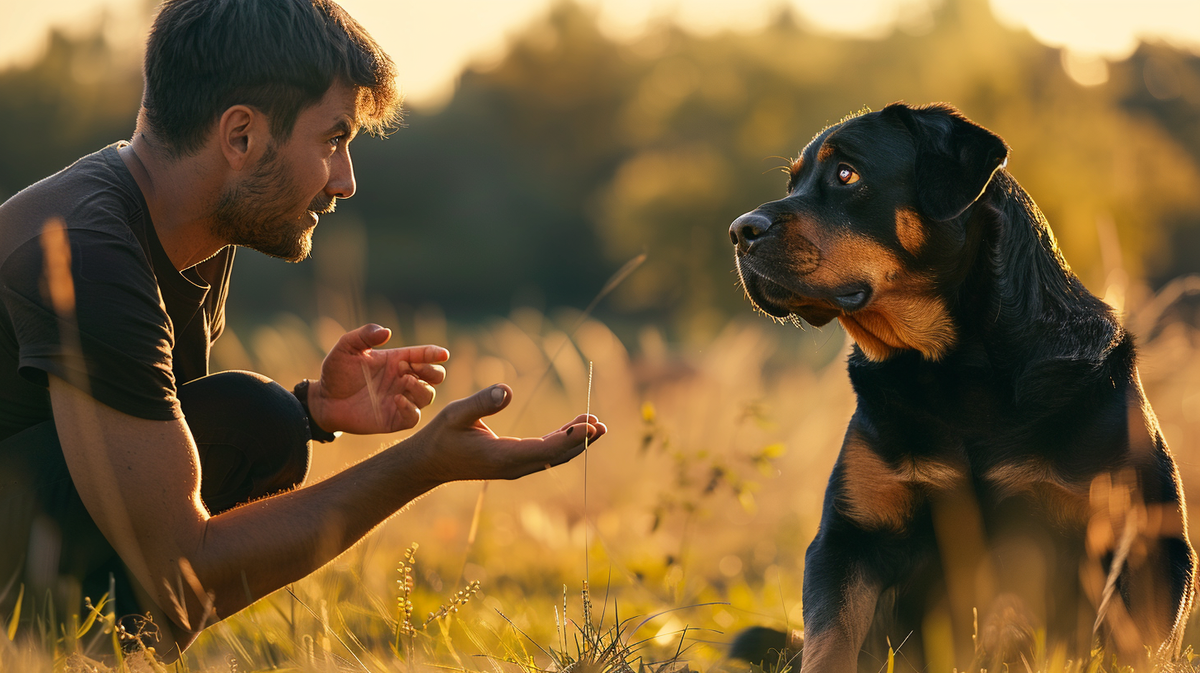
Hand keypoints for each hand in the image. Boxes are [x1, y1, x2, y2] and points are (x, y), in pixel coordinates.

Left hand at [309, 324, 448, 433]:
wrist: (324, 400)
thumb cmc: (336, 372)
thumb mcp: (347, 347)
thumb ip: (365, 335)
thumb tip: (386, 331)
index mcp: (397, 360)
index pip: (424, 355)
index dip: (435, 353)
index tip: (442, 353)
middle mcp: (403, 380)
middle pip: (435, 376)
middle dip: (432, 371)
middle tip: (418, 368)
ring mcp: (401, 400)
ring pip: (428, 395)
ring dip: (422, 388)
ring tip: (404, 381)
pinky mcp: (394, 419)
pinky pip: (414, 417)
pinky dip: (411, 409)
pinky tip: (397, 400)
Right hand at [408, 384, 606, 484]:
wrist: (429, 463)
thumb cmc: (441, 437)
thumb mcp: (456, 413)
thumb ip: (482, 402)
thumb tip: (507, 389)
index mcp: (502, 457)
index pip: (545, 450)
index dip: (571, 438)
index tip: (591, 426)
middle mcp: (514, 466)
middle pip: (556, 456)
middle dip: (580, 440)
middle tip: (601, 424)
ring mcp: (515, 467)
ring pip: (553, 457)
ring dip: (574, 442)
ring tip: (595, 425)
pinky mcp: (513, 463)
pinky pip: (544, 455)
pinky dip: (561, 442)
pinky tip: (571, 429)